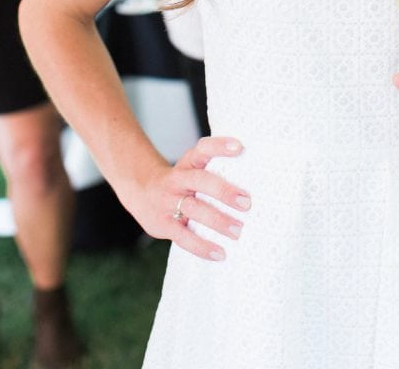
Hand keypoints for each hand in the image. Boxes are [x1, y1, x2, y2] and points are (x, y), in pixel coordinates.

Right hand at [125, 136, 250, 261]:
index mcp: (188, 162)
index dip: (219, 146)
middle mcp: (178, 179)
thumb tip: (258, 181)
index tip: (239, 147)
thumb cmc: (181, 181)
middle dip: (224, 191)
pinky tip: (220, 253)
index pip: (203, 149)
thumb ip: (215, 171)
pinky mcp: (163, 224)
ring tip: (238, 231)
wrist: (141, 190)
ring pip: (193, 209)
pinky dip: (202, 246)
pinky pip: (183, 237)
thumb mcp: (192, 168)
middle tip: (247, 203)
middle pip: (200, 180)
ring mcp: (168, 201)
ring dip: (217, 221)